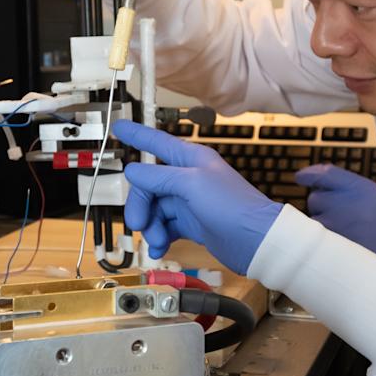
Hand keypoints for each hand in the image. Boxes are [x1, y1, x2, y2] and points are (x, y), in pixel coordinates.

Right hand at [114, 119, 283, 273]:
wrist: (256, 241)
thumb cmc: (233, 206)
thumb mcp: (192, 184)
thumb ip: (159, 177)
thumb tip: (133, 171)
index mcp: (190, 159)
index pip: (156, 142)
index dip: (136, 135)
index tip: (119, 128)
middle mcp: (188, 178)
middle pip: (149, 185)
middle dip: (141, 205)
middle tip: (139, 223)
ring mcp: (189, 201)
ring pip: (155, 208)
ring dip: (151, 225)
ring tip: (157, 239)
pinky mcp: (192, 223)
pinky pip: (166, 226)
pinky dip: (159, 237)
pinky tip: (160, 247)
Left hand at [296, 165, 375, 266]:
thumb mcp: (373, 193)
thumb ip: (346, 183)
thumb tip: (313, 176)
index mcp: (357, 187)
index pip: (324, 174)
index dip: (309, 174)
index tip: (301, 177)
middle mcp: (342, 202)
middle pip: (314, 197)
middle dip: (322, 204)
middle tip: (341, 215)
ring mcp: (333, 223)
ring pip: (312, 218)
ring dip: (321, 222)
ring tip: (343, 230)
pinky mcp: (328, 243)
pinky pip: (315, 237)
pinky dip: (321, 239)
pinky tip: (338, 241)